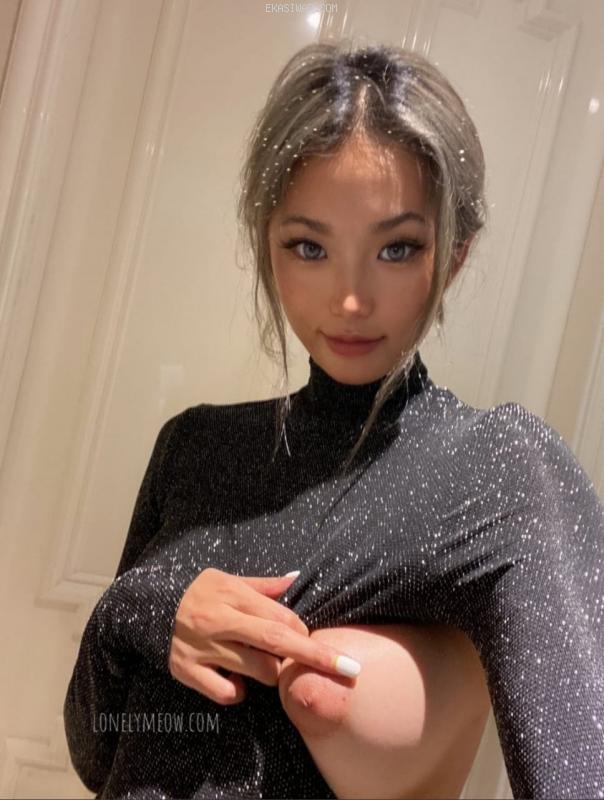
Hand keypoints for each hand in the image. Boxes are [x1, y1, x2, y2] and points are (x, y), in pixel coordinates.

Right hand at [168, 567, 361, 704]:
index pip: (281, 616)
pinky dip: (239, 690)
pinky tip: (235, 678)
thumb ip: (263, 585)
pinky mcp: (188, 671)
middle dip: (316, 656)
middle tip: (347, 668)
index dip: (304, 632)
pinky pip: (228, 693)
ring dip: (271, 671)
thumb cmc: (198, 592)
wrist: (147, 606)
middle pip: (277, 642)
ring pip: (258, 670)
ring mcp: (204, 648)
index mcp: (232, 595)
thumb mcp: (228, 579)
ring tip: (260, 661)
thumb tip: (296, 577)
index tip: (316, 640)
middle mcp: (220, 621)